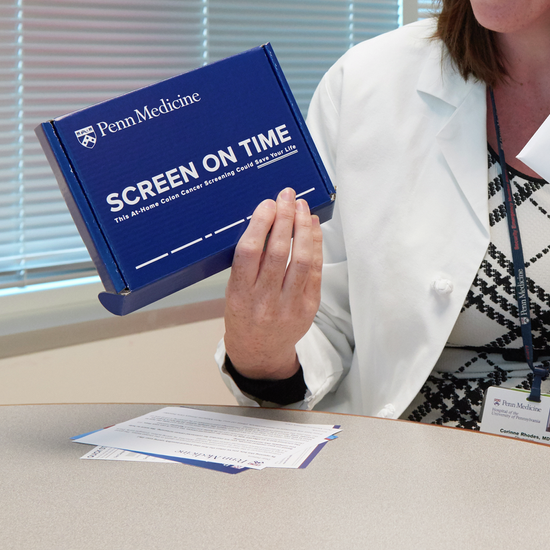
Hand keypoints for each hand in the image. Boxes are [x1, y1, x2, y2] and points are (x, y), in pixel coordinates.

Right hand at [223, 187, 322, 380]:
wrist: (260, 352)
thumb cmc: (244, 316)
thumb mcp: (234, 291)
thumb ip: (248, 262)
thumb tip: (267, 220)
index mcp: (240, 295)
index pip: (249, 254)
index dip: (260, 225)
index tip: (267, 204)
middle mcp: (264, 301)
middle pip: (278, 253)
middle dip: (285, 219)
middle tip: (287, 196)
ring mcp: (289, 306)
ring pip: (301, 260)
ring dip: (303, 228)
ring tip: (302, 207)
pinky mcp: (309, 307)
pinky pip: (314, 271)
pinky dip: (315, 245)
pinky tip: (312, 228)